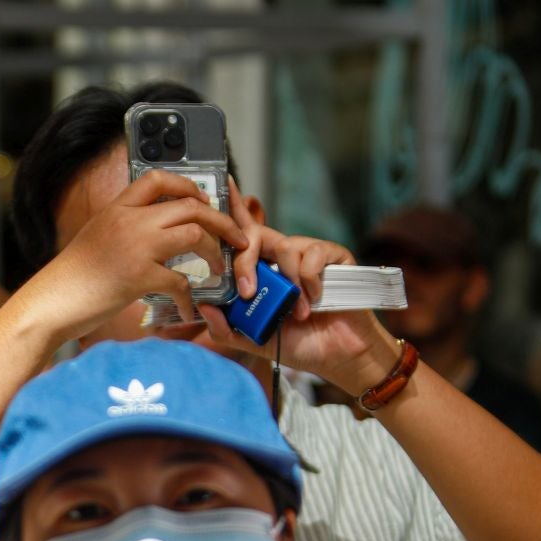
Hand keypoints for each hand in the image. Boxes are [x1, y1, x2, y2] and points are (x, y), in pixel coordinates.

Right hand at [20, 171, 249, 341]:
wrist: (50, 303)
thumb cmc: (71, 279)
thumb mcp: (96, 239)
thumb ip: (124, 230)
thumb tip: (155, 237)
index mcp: (117, 208)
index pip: (159, 178)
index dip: (188, 186)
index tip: (204, 201)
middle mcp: (128, 221)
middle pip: (189, 206)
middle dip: (221, 221)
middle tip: (236, 238)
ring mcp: (135, 246)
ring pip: (194, 235)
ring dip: (214, 253)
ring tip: (219, 269)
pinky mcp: (139, 276)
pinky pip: (180, 281)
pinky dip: (190, 297)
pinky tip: (189, 307)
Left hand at [209, 190, 403, 394]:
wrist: (337, 355)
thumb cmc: (297, 344)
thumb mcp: (253, 338)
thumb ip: (226, 327)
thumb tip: (203, 305)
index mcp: (260, 271)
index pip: (242, 236)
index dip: (232, 209)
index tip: (224, 185)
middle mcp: (280, 258)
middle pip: (256, 235)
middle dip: (245, 260)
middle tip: (247, 290)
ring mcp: (307, 254)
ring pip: (284, 247)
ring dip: (286, 281)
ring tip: (295, 310)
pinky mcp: (333, 256)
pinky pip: (313, 254)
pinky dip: (310, 279)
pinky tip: (314, 299)